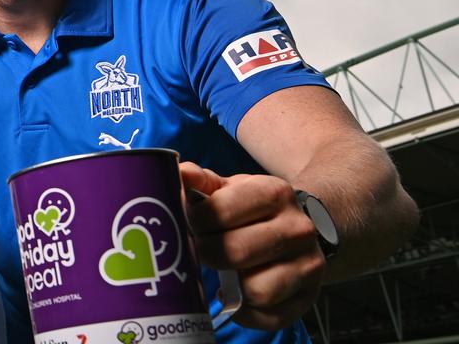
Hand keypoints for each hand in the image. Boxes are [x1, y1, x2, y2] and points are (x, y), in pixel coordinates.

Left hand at [180, 161, 324, 330]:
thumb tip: (181, 173)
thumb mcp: (229, 187)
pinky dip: (246, 313)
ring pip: (255, 290)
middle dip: (205, 254)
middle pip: (235, 253)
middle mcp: (298, 229)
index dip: (194, 222)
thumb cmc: (252, 208)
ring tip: (221, 271)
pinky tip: (235, 294)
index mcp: (274, 192)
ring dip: (230, 285)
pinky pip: (270, 317)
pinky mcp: (309, 297)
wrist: (302, 226)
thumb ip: (200, 181)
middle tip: (197, 250)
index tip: (186, 224)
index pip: (220, 211)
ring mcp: (309, 265)